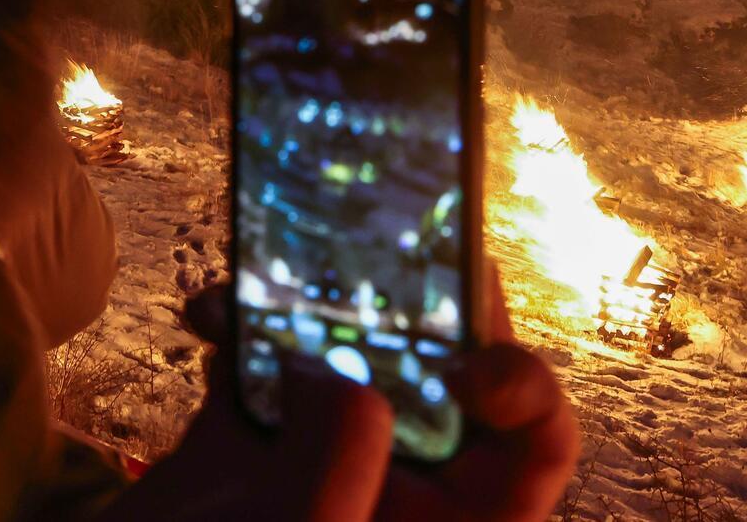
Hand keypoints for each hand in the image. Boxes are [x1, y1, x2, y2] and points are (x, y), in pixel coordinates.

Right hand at [99, 272, 576, 521]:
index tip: (466, 359)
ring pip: (350, 349)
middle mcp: (398, 490)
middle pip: (442, 367)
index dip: (522, 384)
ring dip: (308, 298)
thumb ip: (341, 453)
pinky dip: (241, 324)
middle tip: (363, 256)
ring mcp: (324, 460)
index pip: (537, 443)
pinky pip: (269, 361)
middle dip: (401, 299)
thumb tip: (338, 373)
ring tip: (265, 280)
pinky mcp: (254, 443)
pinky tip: (209, 316)